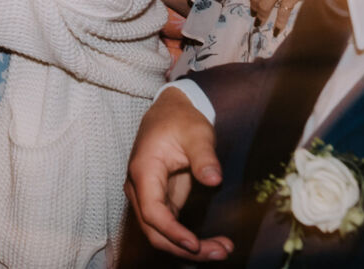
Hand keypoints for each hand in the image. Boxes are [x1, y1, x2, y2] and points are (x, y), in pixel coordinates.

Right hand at [124, 89, 232, 260]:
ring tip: (222, 249)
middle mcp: (140, 188)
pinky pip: (170, 228)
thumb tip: (214, 180)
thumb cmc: (181, 120)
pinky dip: (188, 240)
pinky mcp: (160, 200)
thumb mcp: (197, 133)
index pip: (152, 211)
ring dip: (188, 248)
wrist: (170, 111)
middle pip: (154, 230)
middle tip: (220, 251)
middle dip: (184, 248)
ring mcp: (148, 196)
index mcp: (144, 170)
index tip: (195, 243)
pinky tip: (214, 243)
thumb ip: (205, 156)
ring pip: (160, 234)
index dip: (171, 231)